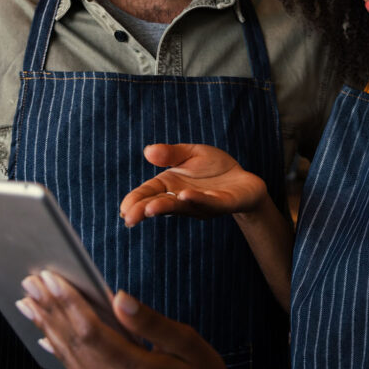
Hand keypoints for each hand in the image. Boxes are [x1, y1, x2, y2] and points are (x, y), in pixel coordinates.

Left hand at [19, 271, 243, 368]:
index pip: (93, 332)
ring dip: (49, 329)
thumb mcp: (188, 342)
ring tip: (30, 304)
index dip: (68, 304)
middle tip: (30, 283)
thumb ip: (150, 321)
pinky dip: (61, 353)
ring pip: (71, 361)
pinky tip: (47, 336)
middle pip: (75, 345)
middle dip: (50, 311)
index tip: (50, 279)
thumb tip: (118, 297)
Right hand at [120, 143, 269, 226]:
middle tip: (129, 217)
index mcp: (171, 185)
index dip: (135, 201)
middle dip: (144, 210)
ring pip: (181, 207)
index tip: (124, 209)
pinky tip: (184, 196)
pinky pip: (209, 202)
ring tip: (150, 209)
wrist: (245, 181)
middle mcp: (183, 198)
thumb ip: (171, 154)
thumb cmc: (215, 169)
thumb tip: (148, 151)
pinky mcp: (223, 203)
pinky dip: (197, 199)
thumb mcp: (191, 154)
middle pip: (160, 204)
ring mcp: (202, 203)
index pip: (148, 193)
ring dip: (165, 207)